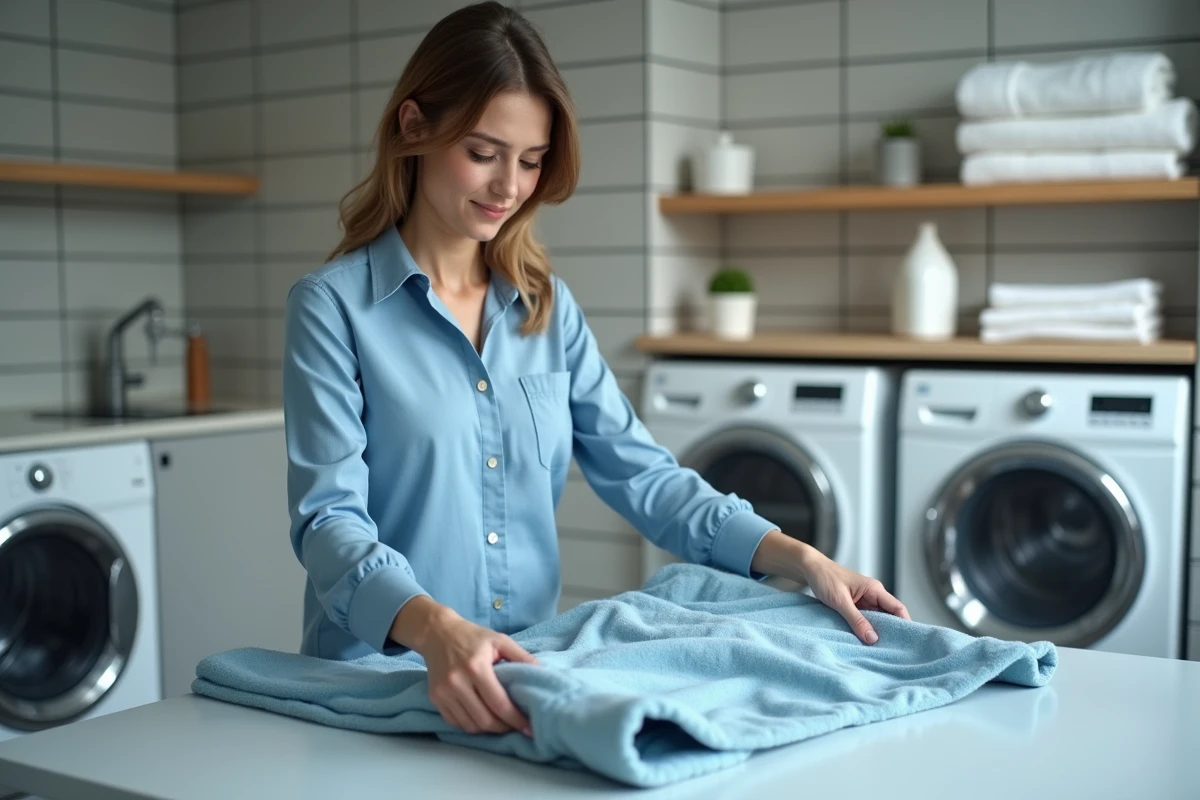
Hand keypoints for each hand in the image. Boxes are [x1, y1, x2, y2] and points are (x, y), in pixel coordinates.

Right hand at [391, 598, 537, 735]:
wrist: (437, 633)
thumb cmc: (472, 636)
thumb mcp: (499, 640)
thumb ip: (522, 656)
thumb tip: (543, 673)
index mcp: (476, 667)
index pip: (499, 703)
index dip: (515, 720)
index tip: (529, 728)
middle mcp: (457, 682)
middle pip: (484, 719)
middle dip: (503, 728)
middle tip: (516, 726)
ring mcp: (443, 693)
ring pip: (469, 726)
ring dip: (487, 729)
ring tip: (501, 723)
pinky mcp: (435, 698)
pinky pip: (455, 722)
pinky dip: (470, 725)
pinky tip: (481, 718)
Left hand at [751, 530, 909, 644]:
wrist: (810, 569)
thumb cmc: (825, 578)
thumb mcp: (840, 601)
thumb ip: (856, 619)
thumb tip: (873, 638)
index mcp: (874, 589)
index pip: (898, 608)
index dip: (906, 624)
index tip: (908, 641)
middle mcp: (873, 595)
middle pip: (890, 616)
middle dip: (892, 632)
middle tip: (893, 652)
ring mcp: (864, 602)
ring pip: (877, 620)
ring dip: (877, 633)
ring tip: (880, 651)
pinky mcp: (855, 607)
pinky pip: (865, 620)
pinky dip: (866, 630)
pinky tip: (864, 642)